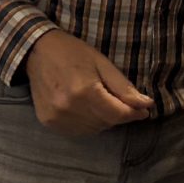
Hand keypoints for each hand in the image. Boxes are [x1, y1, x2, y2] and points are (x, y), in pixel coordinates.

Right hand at [22, 28, 155, 134]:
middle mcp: (69, 107)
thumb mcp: (102, 63)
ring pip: (93, 129)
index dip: (134, 114)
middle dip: (118, 114)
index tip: (144, 110)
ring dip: (103, 120)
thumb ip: (123, 88)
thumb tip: (146, 105)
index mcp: (85, 90)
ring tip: (100, 102)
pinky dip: (87, 124)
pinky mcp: (49, 122)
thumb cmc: (73, 53)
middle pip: (107, 123)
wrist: (37, 51)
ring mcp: (57, 117)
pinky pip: (77, 131)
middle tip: (119, 100)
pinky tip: (86, 109)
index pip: (118, 114)